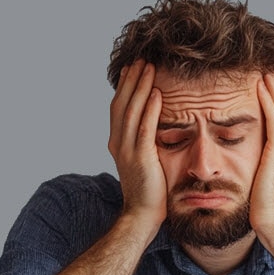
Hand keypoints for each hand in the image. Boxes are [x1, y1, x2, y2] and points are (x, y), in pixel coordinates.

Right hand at [108, 60, 165, 228]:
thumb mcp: (143, 160)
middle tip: (141, 58)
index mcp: (117, 142)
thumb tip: (154, 125)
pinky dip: (149, 109)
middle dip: (131, 79)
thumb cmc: (149, 190)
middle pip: (122, 103)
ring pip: (131, 110)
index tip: (132, 68)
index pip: (119, 107)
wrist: (142, 215)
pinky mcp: (141, 157)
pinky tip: (156, 93)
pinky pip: (145, 128)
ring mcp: (127, 150)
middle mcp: (118, 143)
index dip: (125, 86)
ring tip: (149, 67)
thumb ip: (144, 141)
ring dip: (140, 86)